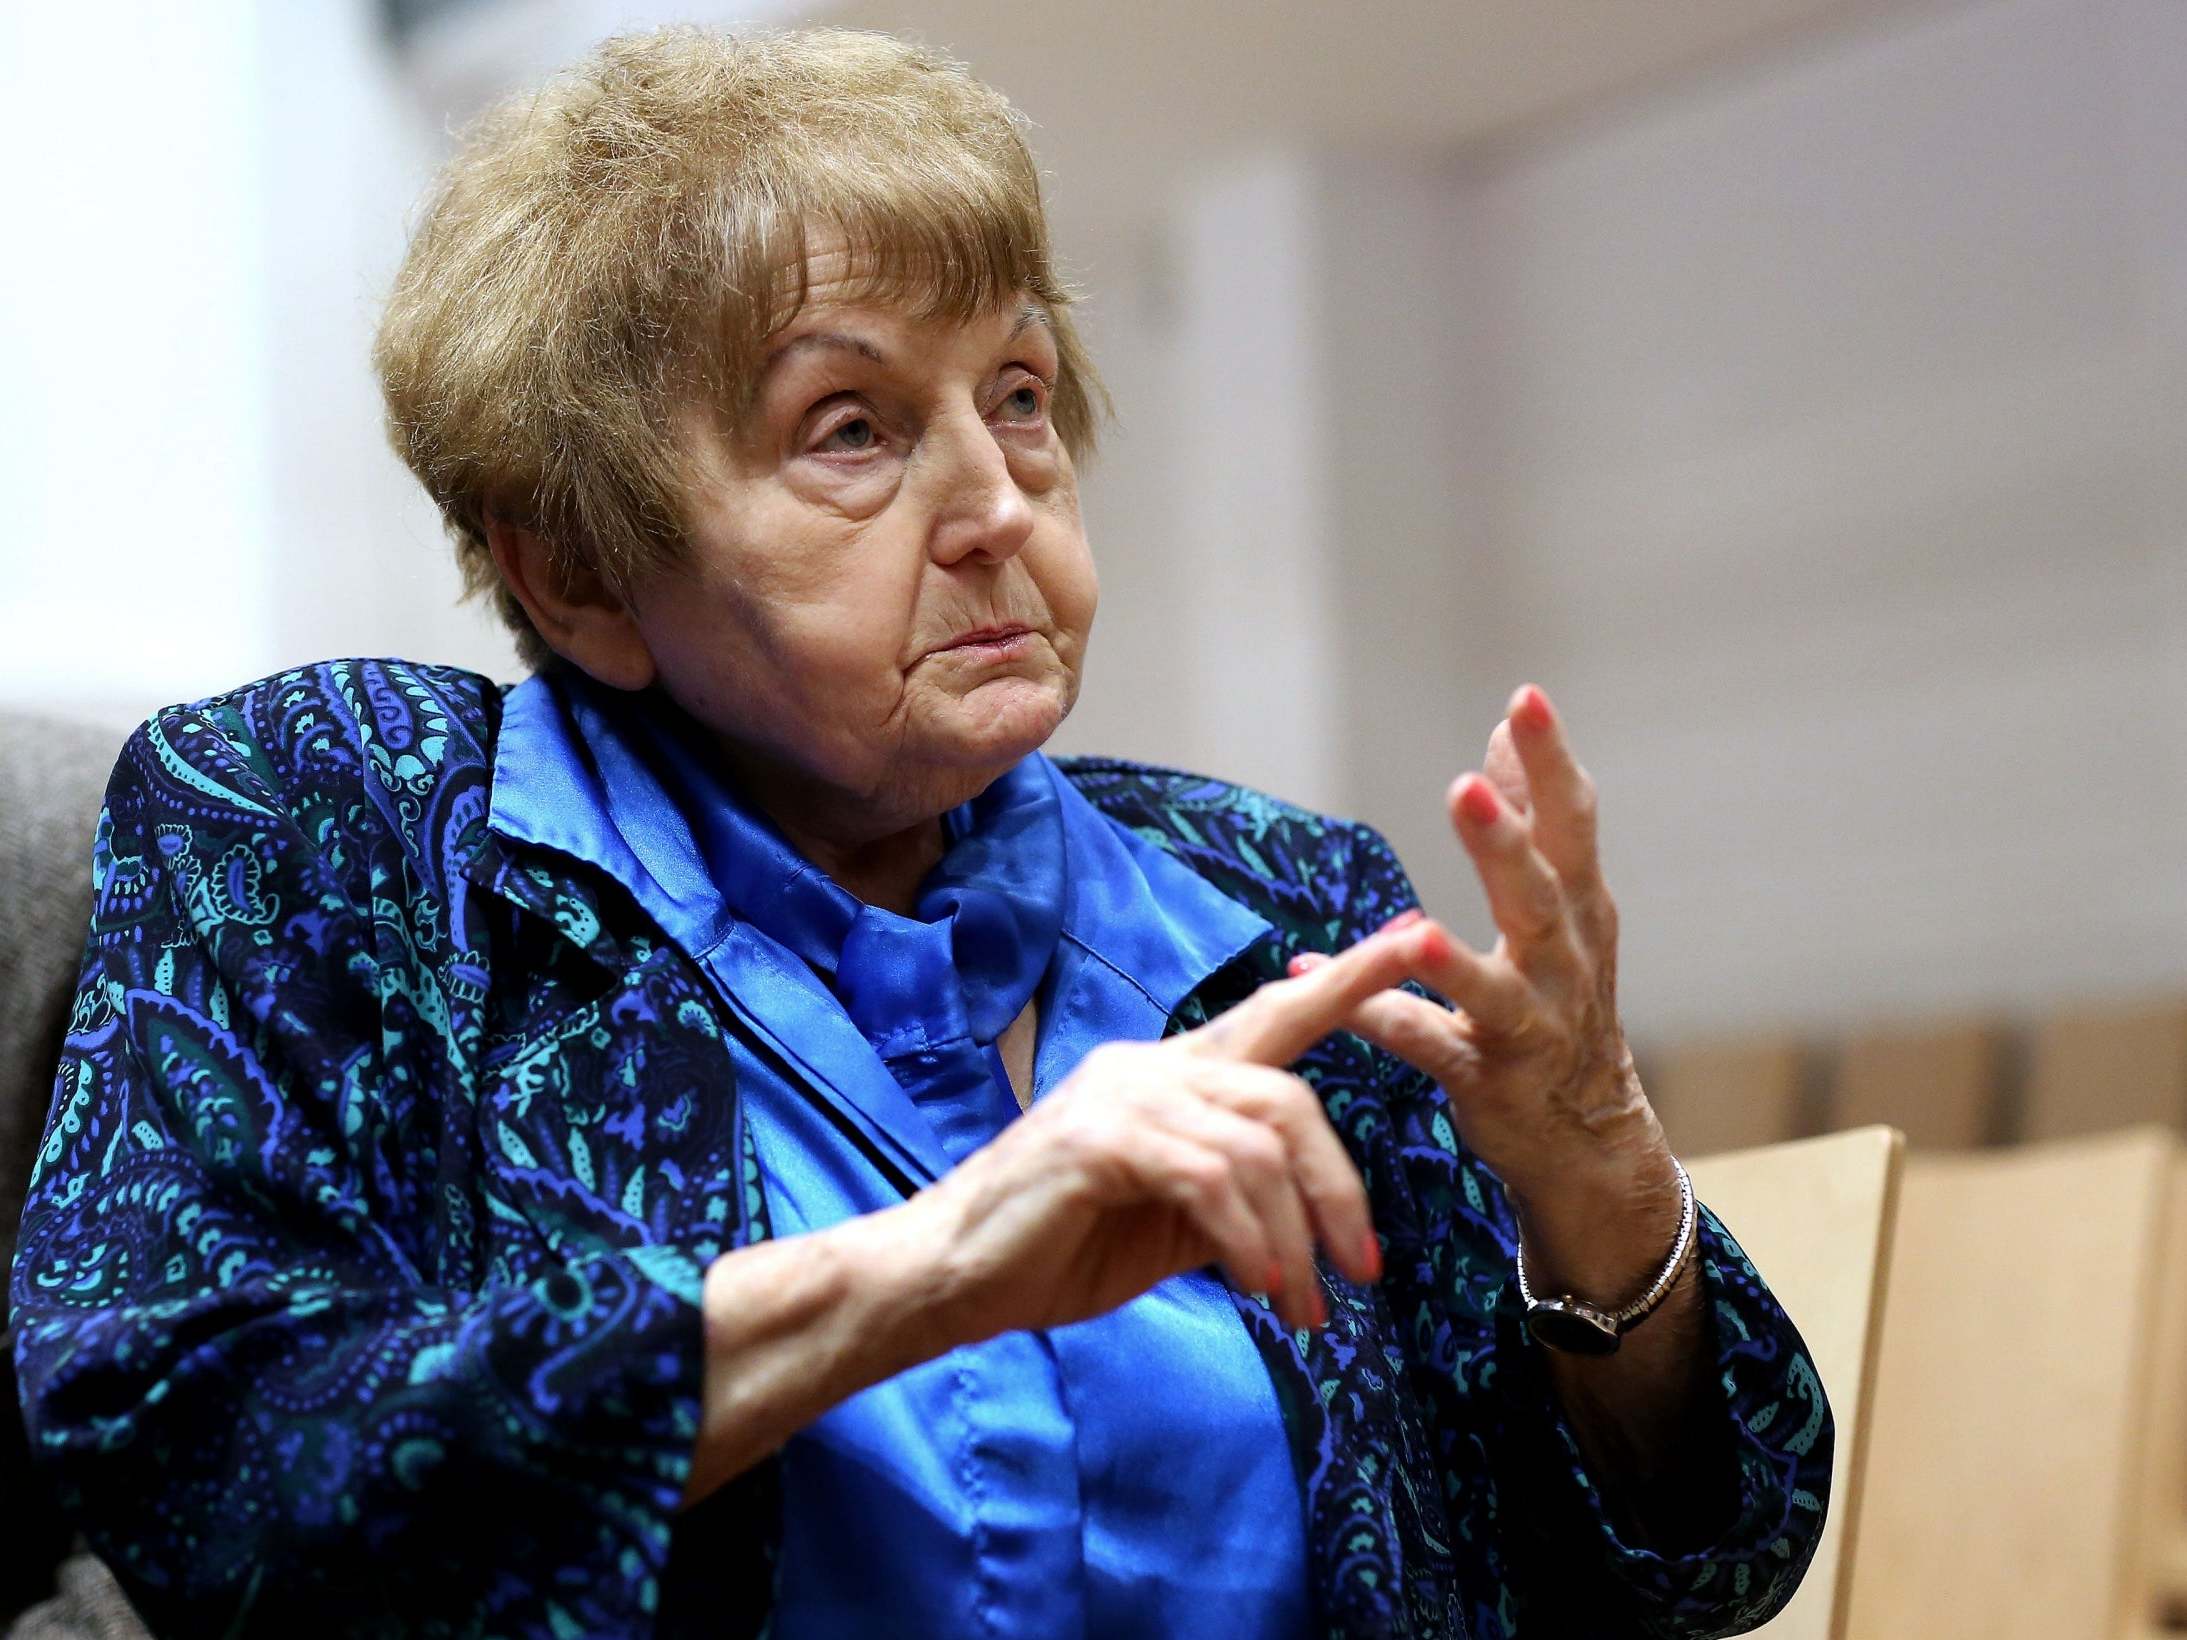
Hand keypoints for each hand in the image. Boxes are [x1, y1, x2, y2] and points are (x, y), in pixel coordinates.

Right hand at [902, 920, 1439, 1341]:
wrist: (952, 1275)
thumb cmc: (1059, 1245)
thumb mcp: (1172, 1221)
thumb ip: (1234, 1195)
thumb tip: (1303, 1221)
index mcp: (1174, 1073)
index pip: (1276, 1013)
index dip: (1350, 978)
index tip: (1417, 937)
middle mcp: (1151, 1065)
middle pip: (1287, 1096)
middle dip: (1341, 1188)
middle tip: (1366, 1270)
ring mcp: (1122, 1095)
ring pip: (1257, 1145)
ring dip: (1296, 1237)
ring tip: (1304, 1308)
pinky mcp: (1098, 1139)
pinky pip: (1210, 1179)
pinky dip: (1249, 1238)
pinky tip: (1257, 1287)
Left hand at [1292, 684, 1677, 1301]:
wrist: (1590, 1137)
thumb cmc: (1564, 1000)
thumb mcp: (1562, 904)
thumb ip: (1533, 818)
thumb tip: (1511, 725)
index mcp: (1579, 907)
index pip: (1572, 822)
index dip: (1551, 762)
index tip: (1527, 700)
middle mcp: (1564, 961)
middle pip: (1541, 892)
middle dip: (1506, 841)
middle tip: (1468, 786)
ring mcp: (1531, 1025)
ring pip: (1495, 987)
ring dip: (1452, 960)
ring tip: (1415, 931)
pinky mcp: (1488, 1078)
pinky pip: (1428, 1046)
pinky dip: (1379, 1018)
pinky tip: (1326, 989)